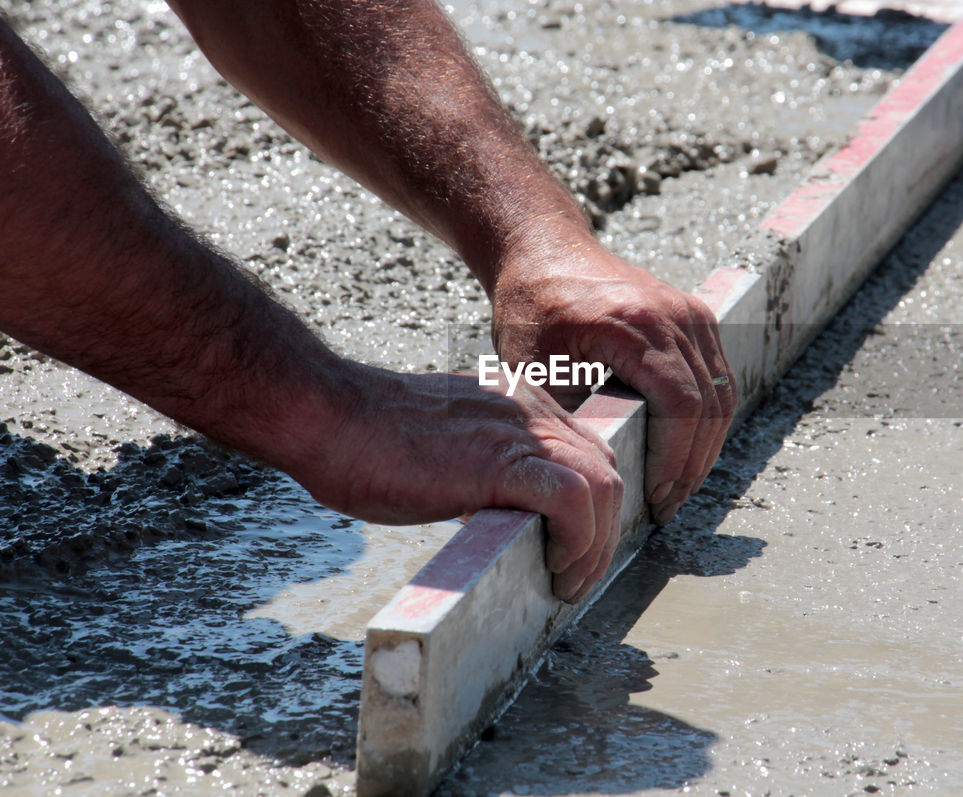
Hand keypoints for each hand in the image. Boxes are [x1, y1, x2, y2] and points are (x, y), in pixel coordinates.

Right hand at [293, 363, 622, 602]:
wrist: (330, 417)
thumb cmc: (371, 440)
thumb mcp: (452, 445)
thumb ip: (487, 466)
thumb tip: (506, 514)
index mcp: (522, 403)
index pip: (590, 454)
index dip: (596, 509)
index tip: (576, 551)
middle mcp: (532, 410)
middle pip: (606, 472)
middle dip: (604, 535)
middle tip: (575, 579)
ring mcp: (521, 432)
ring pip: (602, 486)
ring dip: (595, 546)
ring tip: (564, 582)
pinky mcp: (501, 462)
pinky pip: (571, 499)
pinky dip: (577, 540)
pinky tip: (552, 565)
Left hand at [490, 238, 737, 525]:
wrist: (545, 250)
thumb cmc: (531, 306)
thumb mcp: (532, 368)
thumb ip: (564, 419)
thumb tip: (587, 481)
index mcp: (636, 324)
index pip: (681, 406)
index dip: (675, 461)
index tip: (655, 500)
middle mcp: (675, 314)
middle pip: (710, 405)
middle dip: (691, 465)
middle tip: (666, 506)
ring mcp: (692, 312)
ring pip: (722, 395)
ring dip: (704, 448)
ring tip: (675, 488)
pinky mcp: (697, 317)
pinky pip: (718, 379)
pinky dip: (707, 421)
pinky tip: (682, 453)